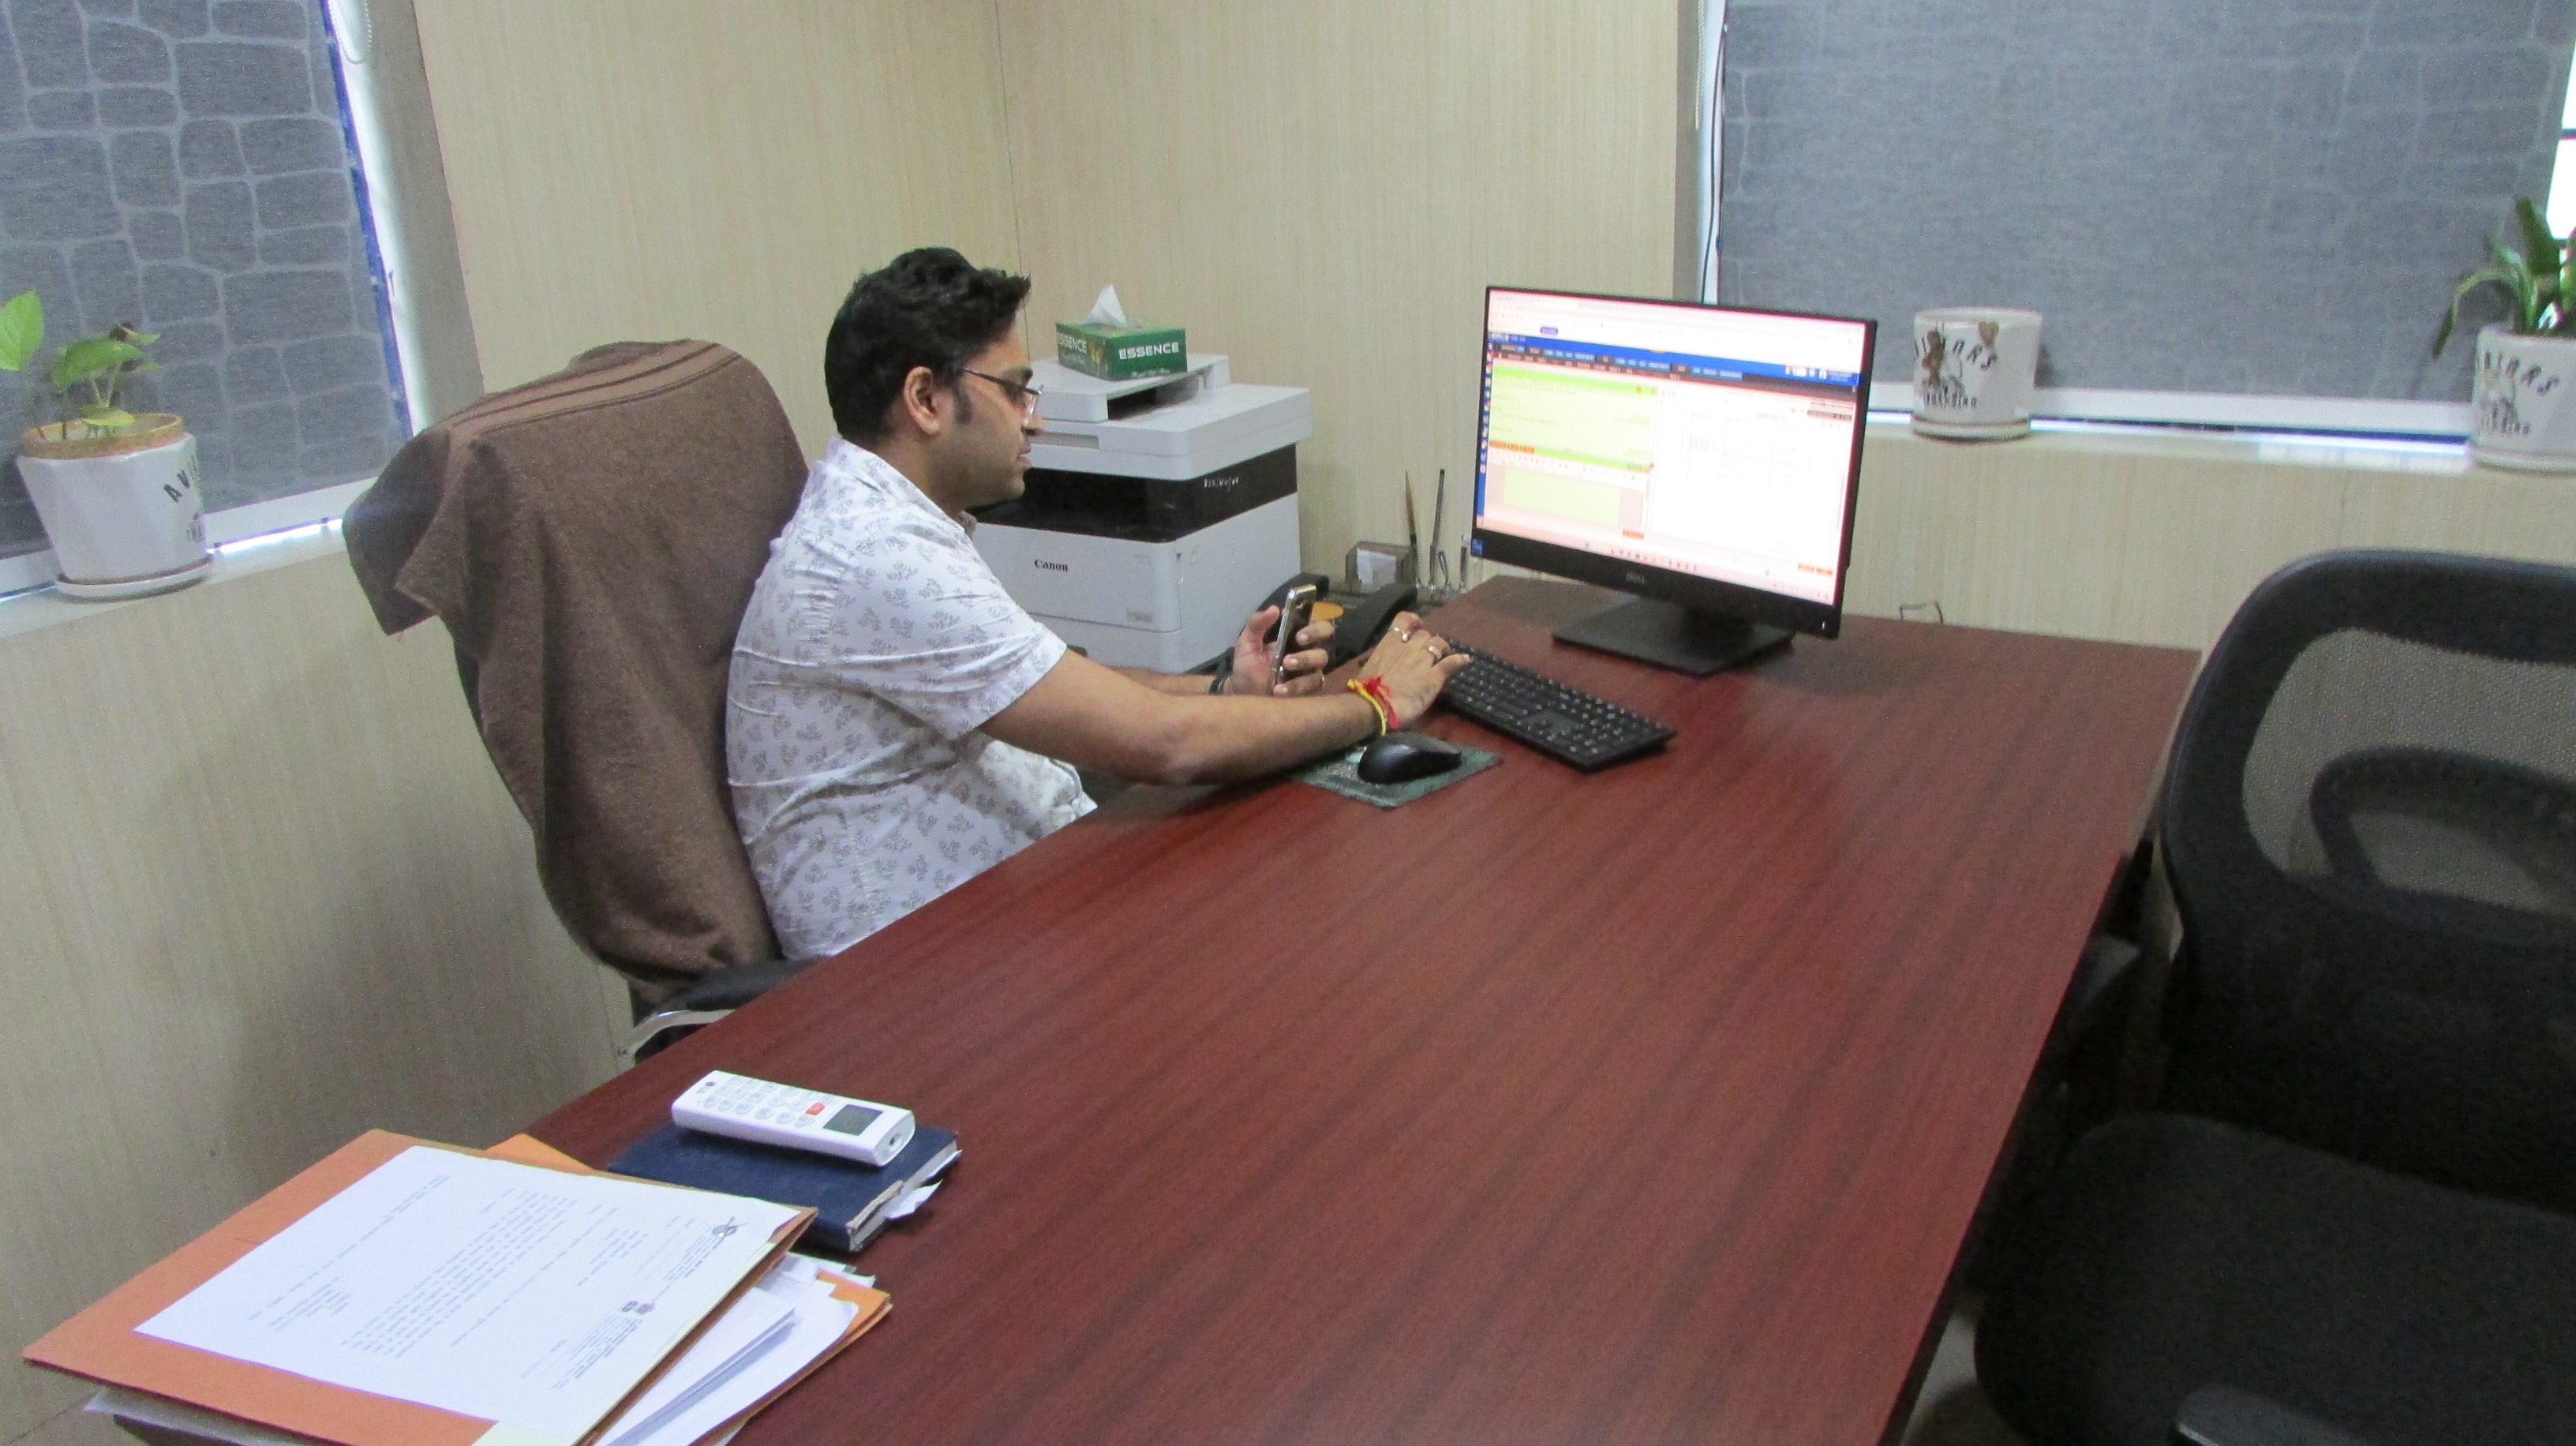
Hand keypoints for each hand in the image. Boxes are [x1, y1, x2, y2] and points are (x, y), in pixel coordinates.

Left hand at [1224, 605, 1336, 696]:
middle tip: (1293, 650)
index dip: (1315, 629)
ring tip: (1284, 667)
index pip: (1318, 627)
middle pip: (1324, 648)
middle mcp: (1308, 653)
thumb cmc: (1248, 665)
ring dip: (1302, 665)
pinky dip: (1294, 688)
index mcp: (1297, 637)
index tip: (1298, 635)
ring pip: (1318, 667)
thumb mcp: (1247, 642)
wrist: (1242, 693)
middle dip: (1311, 647)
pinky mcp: (1307, 691)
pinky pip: (1310, 688)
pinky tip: (1279, 689)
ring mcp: (1309, 673)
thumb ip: (1257, 624)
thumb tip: (1274, 609)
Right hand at [1356, 611, 1469, 725]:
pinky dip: (1460, 660)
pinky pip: (1451, 662)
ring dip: (1443, 648)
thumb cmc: (1365, 690)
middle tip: (1428, 652)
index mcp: (1389, 644)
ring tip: (1445, 654)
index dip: (1413, 621)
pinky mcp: (1435, 675)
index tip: (1417, 626)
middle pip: (1424, 634)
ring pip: (1439, 644)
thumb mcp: (1370, 668)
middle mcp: (1408, 647)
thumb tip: (1381, 665)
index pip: (1403, 621)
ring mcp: (1423, 660)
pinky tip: (1466, 660)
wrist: (1375, 705)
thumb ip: (1381, 661)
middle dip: (1427, 641)